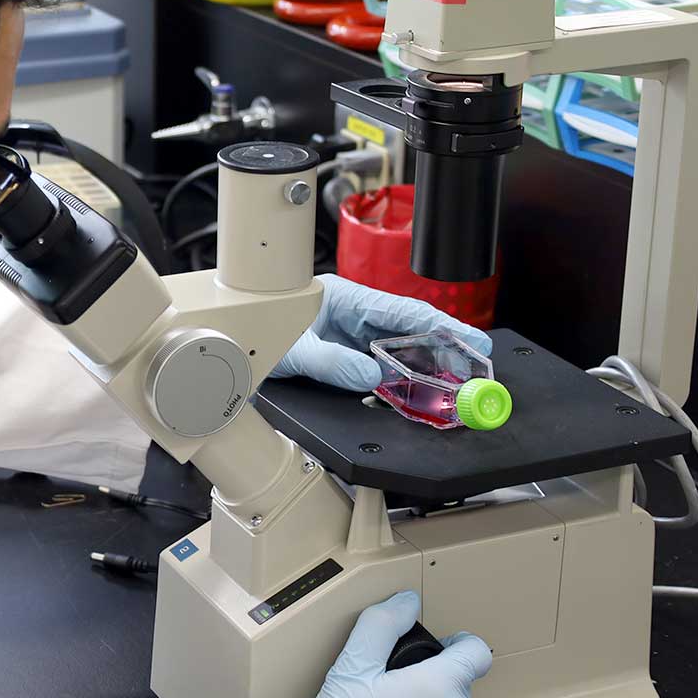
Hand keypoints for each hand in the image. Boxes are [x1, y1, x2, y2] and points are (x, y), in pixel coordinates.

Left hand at [268, 275, 491, 391]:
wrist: (225, 349)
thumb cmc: (251, 331)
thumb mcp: (292, 349)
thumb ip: (332, 363)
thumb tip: (370, 377)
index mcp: (344, 298)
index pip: (404, 311)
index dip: (442, 326)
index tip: (472, 342)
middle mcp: (349, 317)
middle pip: (407, 334)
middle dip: (440, 353)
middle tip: (472, 374)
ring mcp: (345, 340)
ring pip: (393, 356)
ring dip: (418, 373)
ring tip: (449, 391)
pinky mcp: (338, 362)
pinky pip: (374, 374)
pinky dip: (392, 387)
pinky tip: (409, 399)